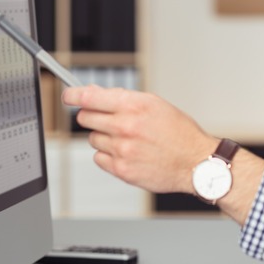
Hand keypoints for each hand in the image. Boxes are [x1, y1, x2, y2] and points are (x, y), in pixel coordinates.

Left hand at [62, 86, 218, 193]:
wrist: (195, 163)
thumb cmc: (179, 133)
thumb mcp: (155, 104)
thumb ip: (123, 98)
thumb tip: (95, 94)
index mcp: (134, 106)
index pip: (90, 97)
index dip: (73, 95)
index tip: (68, 96)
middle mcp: (126, 126)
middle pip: (85, 118)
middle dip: (92, 116)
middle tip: (106, 119)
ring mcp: (122, 149)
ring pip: (93, 139)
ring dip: (104, 137)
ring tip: (127, 139)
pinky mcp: (122, 170)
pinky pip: (99, 158)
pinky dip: (108, 155)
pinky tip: (127, 153)